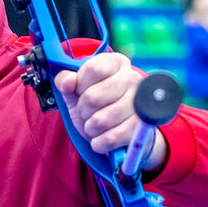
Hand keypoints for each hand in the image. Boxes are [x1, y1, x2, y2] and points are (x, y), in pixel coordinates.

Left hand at [54, 50, 168, 170]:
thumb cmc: (97, 105)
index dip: (79, 86)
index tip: (80, 93)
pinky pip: (111, 138)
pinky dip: (99, 143)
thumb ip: (65, 81)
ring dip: (90, 128)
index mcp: (117, 63)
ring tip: (94, 126)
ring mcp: (140, 103)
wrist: (121, 131)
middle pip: (93, 97)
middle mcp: (133, 78)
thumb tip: (66, 82)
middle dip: (82, 111)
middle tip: (86, 114)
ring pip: (100, 120)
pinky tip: (101, 140)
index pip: (92, 69)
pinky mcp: (142, 127)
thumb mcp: (76, 91)